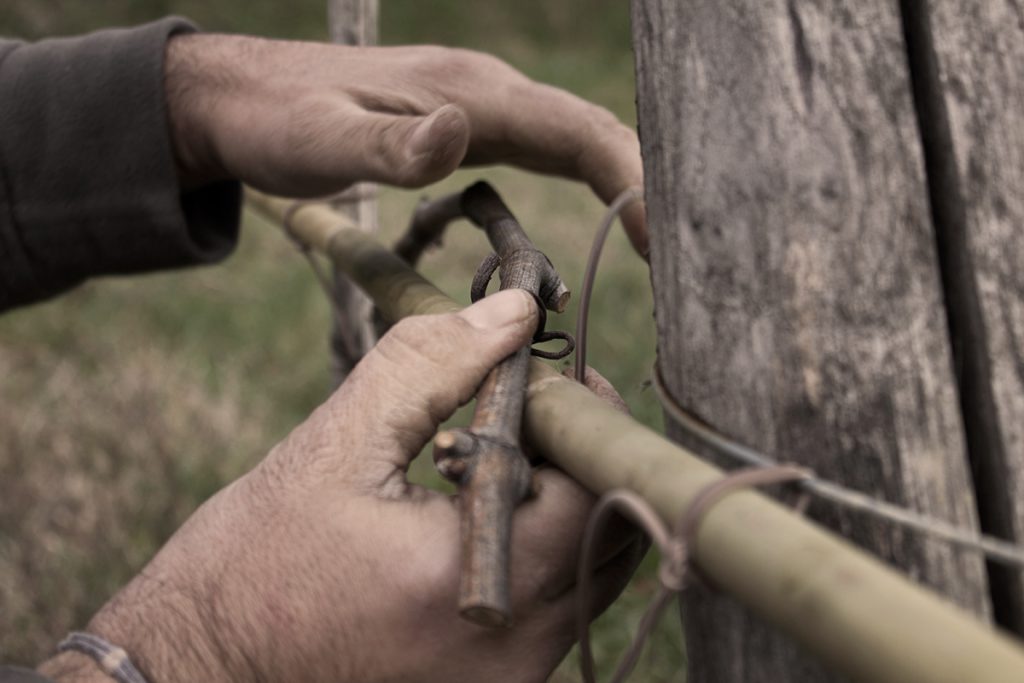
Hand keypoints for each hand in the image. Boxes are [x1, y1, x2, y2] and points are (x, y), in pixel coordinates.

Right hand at [39, 290, 642, 682]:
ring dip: (564, 502)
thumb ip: (431, 366)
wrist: (196, 669)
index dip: (585, 417)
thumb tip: (513, 310)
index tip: (550, 377)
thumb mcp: (335, 448)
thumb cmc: (249, 564)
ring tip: (498, 460)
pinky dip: (539, 548)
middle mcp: (511, 649)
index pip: (594, 484)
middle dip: (582, 457)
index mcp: (472, 581)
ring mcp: (507, 680)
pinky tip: (479, 517)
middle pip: (611, 533)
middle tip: (531, 410)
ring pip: (591, 572)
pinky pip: (555, 608)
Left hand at [164, 34, 646, 254]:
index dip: (632, 177)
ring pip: (576, 136)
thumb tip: (460, 134)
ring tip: (662, 237)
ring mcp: (481, 106)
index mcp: (470, 95)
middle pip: (592, 130)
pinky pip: (549, 146)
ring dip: (625, 179)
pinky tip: (604, 208)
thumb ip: (390, 148)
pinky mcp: (468, 124)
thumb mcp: (321, 142)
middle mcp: (488, 93)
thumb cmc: (277, 122)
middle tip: (685, 251)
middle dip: (646, 182)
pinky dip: (589, 176)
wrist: (240, 97)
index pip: (576, 130)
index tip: (663, 238)